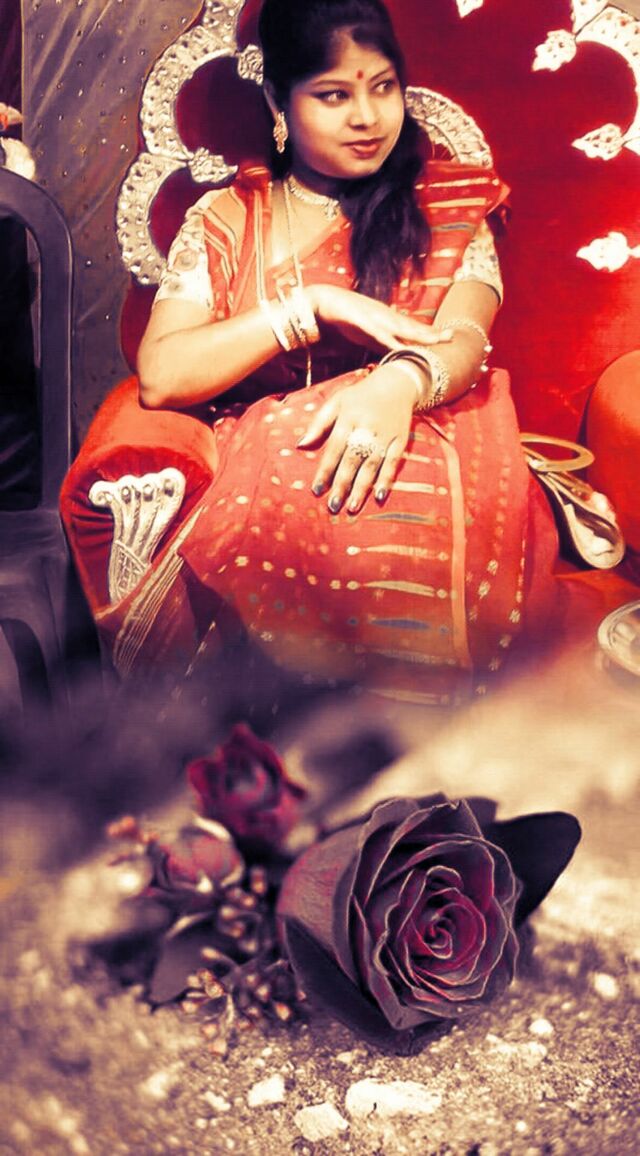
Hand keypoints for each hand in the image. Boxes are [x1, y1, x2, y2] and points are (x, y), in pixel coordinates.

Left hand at [297, 366, 416, 513]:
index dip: (325, 470)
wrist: (397, 383)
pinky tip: (379, 496)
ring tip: (352, 507)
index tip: (317, 490)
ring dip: (362, 487)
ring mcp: (385, 435)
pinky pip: (393, 463)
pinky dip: (386, 480)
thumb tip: (300, 445)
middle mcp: (367, 427)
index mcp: (348, 418)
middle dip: (342, 484)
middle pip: (352, 460)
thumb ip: (319, 424)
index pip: (334, 449)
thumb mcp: (336, 402)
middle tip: (333, 506)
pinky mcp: (400, 440)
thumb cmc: (360, 395)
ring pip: (372, 465)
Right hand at [308, 284, 451, 352]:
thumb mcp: (368, 335)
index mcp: (387, 320)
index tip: (446, 338)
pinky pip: (378, 333)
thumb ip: (381, 344)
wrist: (323, 301)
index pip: (412, 329)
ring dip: (417, 334)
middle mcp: (385, 317)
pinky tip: (400, 347)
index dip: (429, 334)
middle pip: (412, 327)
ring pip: (400, 329)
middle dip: (431, 333)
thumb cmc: (345, 318)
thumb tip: (394, 355)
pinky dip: (389, 340)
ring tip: (435, 340)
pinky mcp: (361, 321)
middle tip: (451, 336)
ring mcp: (374, 318)